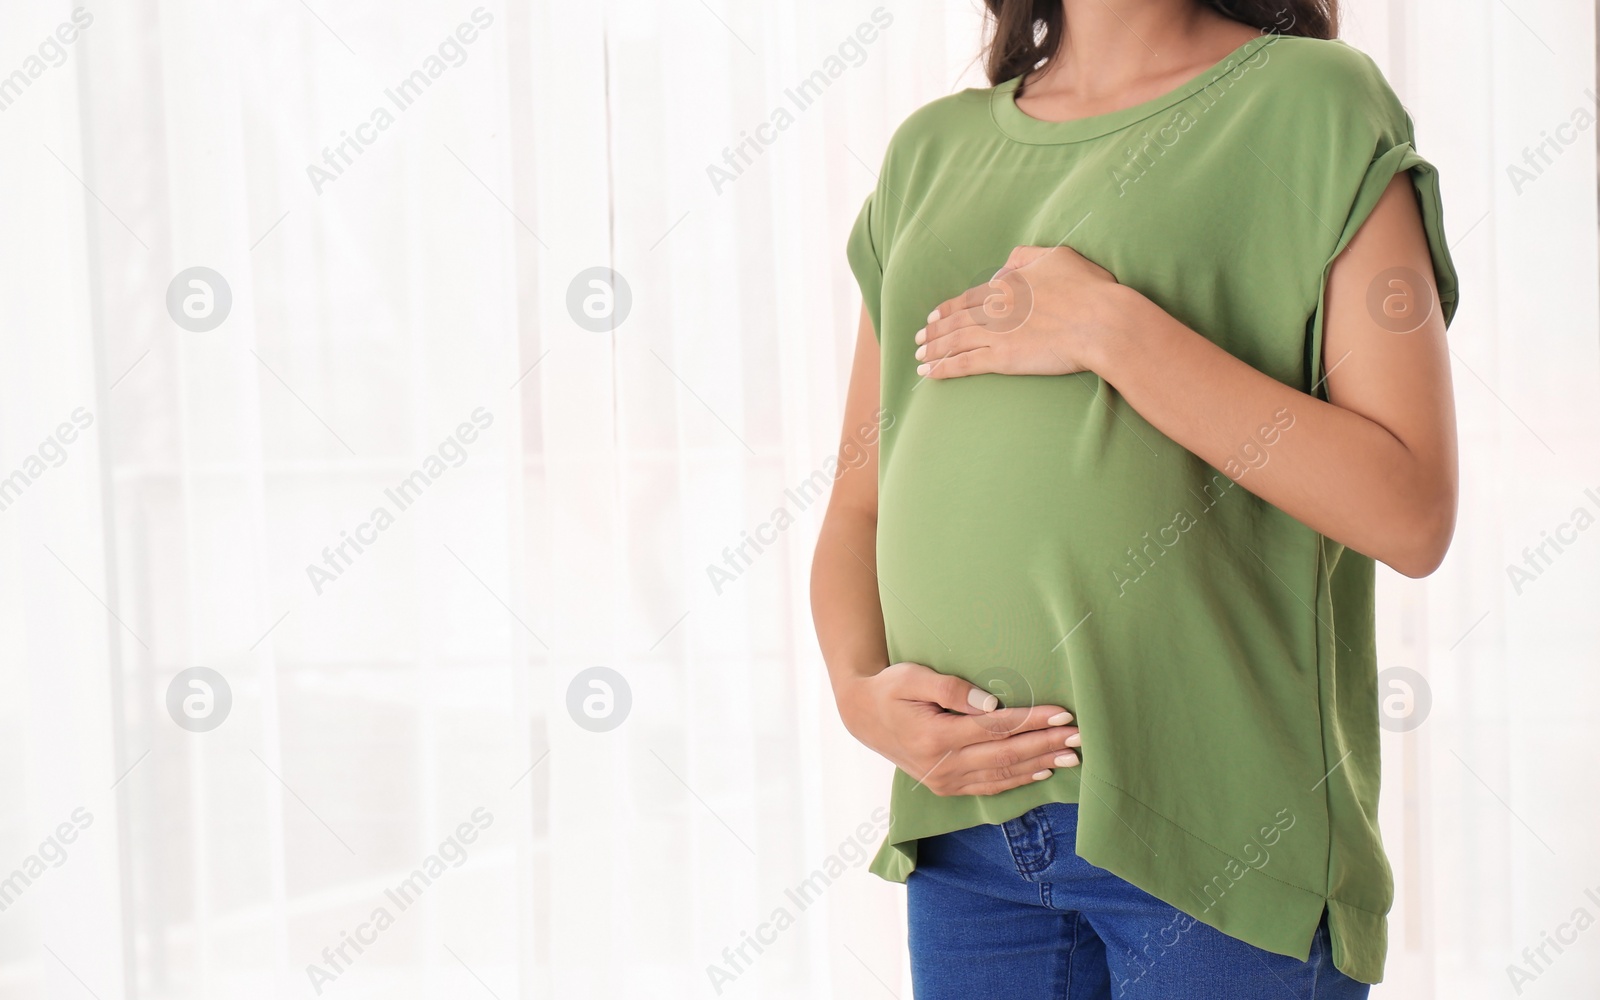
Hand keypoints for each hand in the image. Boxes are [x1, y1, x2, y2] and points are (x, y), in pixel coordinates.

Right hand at [836, 661, 1080, 796]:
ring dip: (1039, 764)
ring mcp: (944, 781)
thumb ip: (952, 689)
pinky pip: (989, 786)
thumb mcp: (913, 677)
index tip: (1063, 714)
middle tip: (1080, 736)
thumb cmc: (891, 689)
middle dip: (1046, 745)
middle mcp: (942, 766)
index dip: (1032, 721)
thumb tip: (993, 703)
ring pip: (1002, 774)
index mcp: (935, 737)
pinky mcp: (946, 787)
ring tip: (1071, 755)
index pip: (996, 729)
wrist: (863, 717)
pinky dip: (1018, 779)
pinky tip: (1041, 771)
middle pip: (1006, 755)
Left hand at [914, 244, 1134, 379]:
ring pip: (954, 341)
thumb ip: (1027, 257)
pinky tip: (928, 374)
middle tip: (919, 339)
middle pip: (955, 320)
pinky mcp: (1002, 359)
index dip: (948, 308)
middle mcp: (996, 309)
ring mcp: (996, 334)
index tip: (934, 316)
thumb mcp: (1058, 257)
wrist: (1102, 322)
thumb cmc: (1089, 289)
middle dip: (934, 331)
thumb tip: (1005, 267)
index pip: (969, 298)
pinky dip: (942, 368)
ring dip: (933, 350)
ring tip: (919, 358)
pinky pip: (963, 364)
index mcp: (1008, 285)